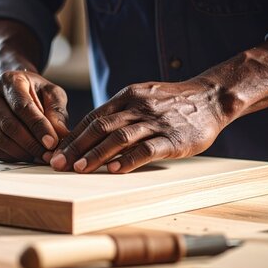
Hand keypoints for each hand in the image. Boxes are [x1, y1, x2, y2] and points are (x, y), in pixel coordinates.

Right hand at [0, 70, 69, 162]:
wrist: (13, 90)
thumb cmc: (35, 92)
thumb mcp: (51, 94)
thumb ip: (57, 112)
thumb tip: (61, 134)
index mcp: (9, 81)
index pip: (22, 107)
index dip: (38, 127)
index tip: (52, 142)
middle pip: (9, 126)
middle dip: (31, 144)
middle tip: (48, 155)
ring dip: (22, 153)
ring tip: (40, 155)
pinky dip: (10, 157)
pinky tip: (26, 155)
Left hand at [48, 38, 267, 173]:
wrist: (212, 97)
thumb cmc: (173, 103)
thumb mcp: (143, 97)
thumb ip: (119, 112)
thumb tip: (90, 132)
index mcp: (127, 96)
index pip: (93, 117)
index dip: (73, 136)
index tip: (55, 151)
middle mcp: (137, 106)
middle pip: (100, 127)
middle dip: (75, 146)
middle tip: (57, 163)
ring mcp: (155, 122)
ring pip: (119, 138)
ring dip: (96, 154)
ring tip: (78, 168)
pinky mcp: (173, 139)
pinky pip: (146, 149)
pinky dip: (127, 160)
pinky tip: (113, 170)